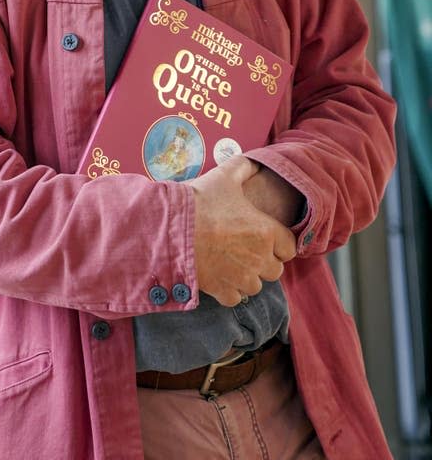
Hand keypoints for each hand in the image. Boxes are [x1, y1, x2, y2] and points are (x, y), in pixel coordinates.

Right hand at [186, 157, 296, 306]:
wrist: (170, 228)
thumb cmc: (199, 201)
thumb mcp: (224, 176)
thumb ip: (244, 167)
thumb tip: (254, 162)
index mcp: (266, 231)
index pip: (290, 247)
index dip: (279, 242)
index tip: (265, 236)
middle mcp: (259, 258)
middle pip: (276, 269)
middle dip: (265, 260)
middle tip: (246, 248)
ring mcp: (241, 277)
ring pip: (256, 286)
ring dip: (248, 276)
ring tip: (231, 262)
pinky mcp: (222, 290)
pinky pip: (236, 297)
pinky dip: (230, 289)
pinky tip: (219, 275)